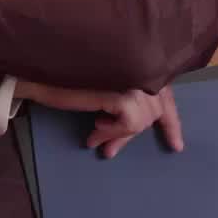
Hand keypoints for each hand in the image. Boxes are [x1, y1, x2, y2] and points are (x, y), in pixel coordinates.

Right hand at [15, 81, 183, 159]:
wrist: (41, 74)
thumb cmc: (69, 81)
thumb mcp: (104, 97)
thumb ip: (124, 109)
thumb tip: (130, 135)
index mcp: (143, 66)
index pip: (165, 97)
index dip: (171, 123)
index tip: (176, 146)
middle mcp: (144, 67)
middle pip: (154, 113)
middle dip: (131, 134)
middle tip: (109, 151)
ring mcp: (134, 77)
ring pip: (142, 121)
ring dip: (117, 134)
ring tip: (95, 135)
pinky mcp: (122, 90)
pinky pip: (129, 123)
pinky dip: (111, 131)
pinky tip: (94, 129)